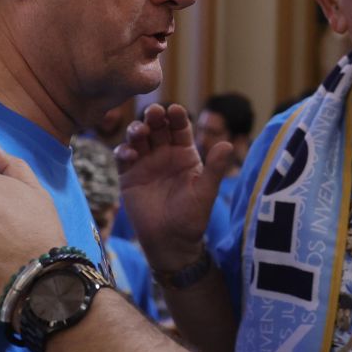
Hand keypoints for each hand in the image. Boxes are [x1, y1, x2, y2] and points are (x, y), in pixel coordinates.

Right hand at [117, 104, 231, 270]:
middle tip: (154, 112)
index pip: (180, 128)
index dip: (177, 117)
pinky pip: (122, 157)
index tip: (176, 110)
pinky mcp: (128, 176)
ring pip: (138, 138)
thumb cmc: (192, 217)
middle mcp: (164, 154)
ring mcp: (145, 163)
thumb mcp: (206, 192)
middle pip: (157, 127)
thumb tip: (228, 144)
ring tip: (140, 131)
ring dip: (136, 130)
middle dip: (154, 117)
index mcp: (184, 153)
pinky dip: (123, 151)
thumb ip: (215, 168)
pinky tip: (129, 154)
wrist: (171, 241)